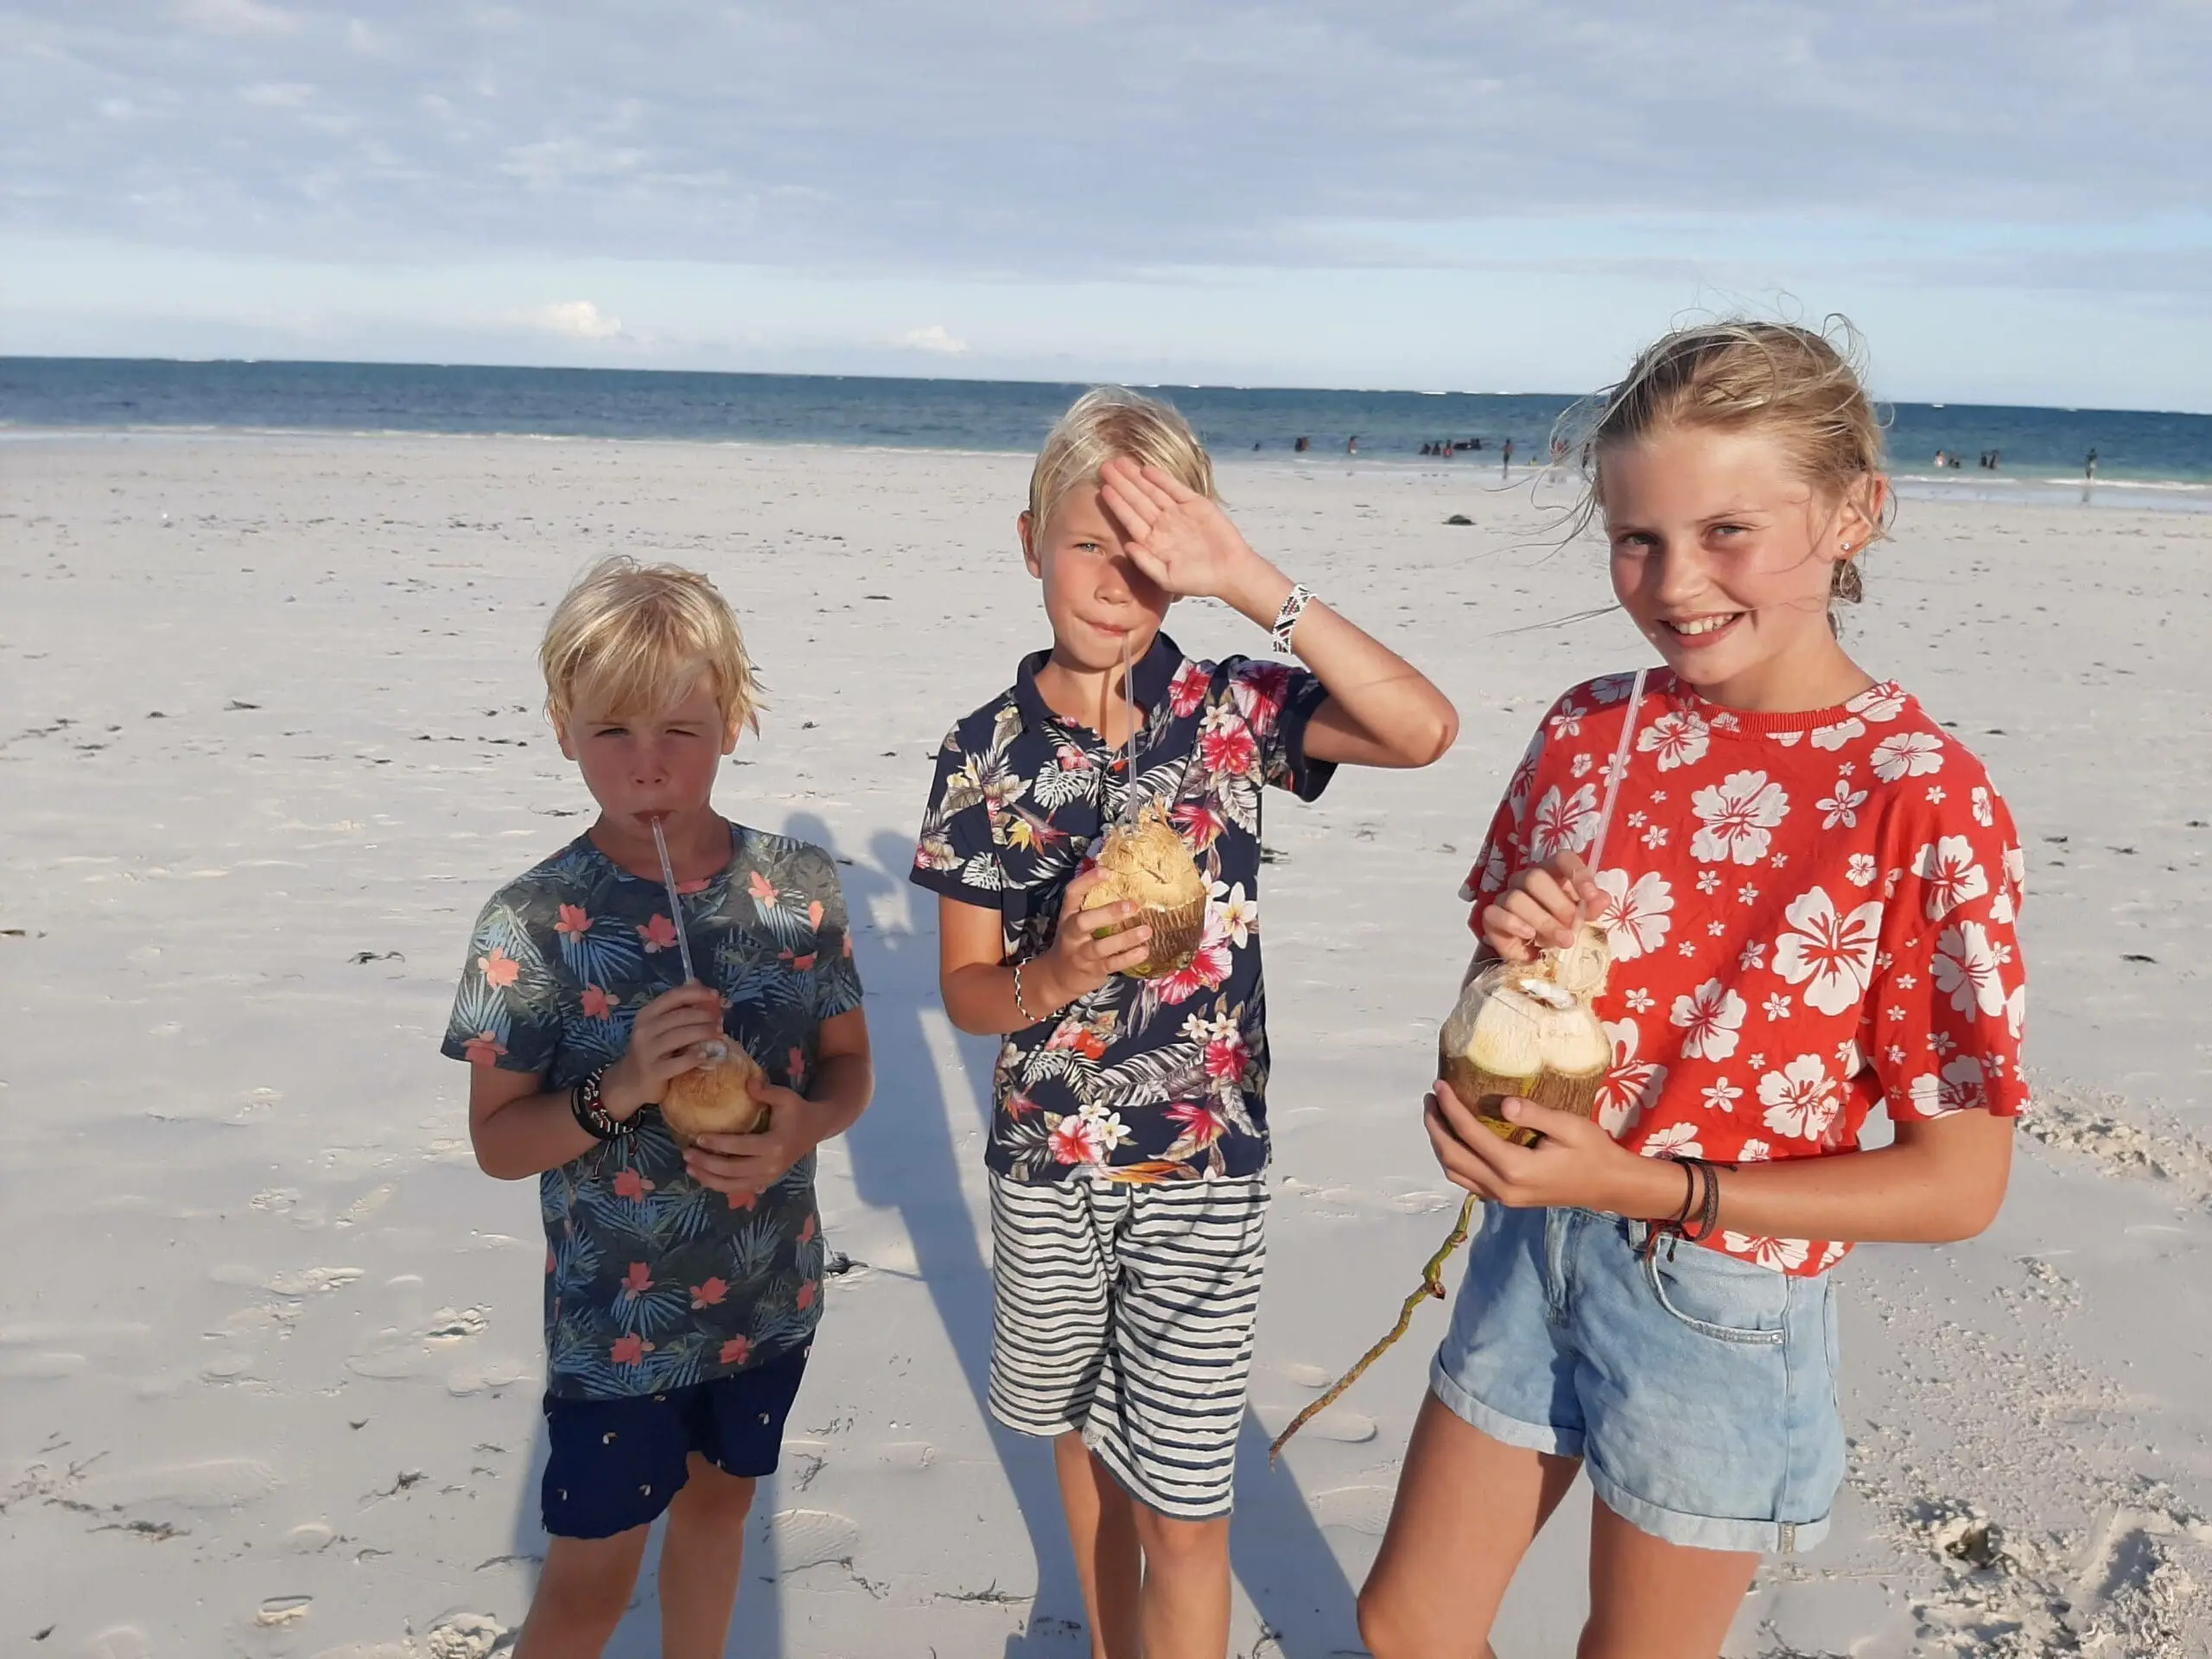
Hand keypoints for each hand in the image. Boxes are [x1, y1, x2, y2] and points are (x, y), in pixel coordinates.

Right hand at [602, 982, 726, 1119]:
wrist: (630, 1082)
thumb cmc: (651, 1051)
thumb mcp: (659, 1027)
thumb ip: (678, 1009)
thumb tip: (699, 985)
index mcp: (647, 1014)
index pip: (673, 996)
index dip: (697, 993)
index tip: (715, 995)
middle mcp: (644, 1029)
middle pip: (681, 1016)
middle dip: (705, 1016)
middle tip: (721, 1020)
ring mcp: (647, 1051)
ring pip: (682, 1036)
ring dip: (704, 1033)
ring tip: (719, 1034)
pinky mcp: (654, 1071)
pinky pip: (680, 1061)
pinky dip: (696, 1056)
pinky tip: (706, 1054)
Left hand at [683, 1076, 820, 1198]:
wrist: (815, 1129)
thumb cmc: (797, 1111)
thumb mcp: (786, 1097)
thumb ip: (766, 1091)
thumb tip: (746, 1082)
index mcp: (775, 1145)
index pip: (740, 1148)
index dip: (718, 1144)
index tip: (697, 1137)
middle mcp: (770, 1166)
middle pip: (732, 1170)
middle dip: (707, 1163)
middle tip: (686, 1153)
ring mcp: (768, 1177)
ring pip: (732, 1185)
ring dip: (708, 1178)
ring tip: (689, 1167)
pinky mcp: (765, 1181)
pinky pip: (738, 1188)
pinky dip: (719, 1185)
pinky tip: (704, 1177)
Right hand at [1033, 868, 1154, 1003]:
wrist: (1057, 978)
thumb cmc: (1075, 942)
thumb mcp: (1076, 922)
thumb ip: (1094, 906)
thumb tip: (1126, 883)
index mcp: (1068, 915)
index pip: (1072, 893)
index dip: (1087, 881)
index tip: (1107, 871)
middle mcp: (1071, 933)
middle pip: (1084, 921)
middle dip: (1108, 913)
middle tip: (1133, 906)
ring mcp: (1081, 953)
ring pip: (1101, 946)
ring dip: (1125, 938)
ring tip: (1147, 930)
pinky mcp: (1092, 970)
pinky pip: (1112, 964)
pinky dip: (1129, 958)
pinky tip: (1144, 950)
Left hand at [1097, 456, 1274, 607]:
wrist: (1230, 572)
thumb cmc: (1199, 580)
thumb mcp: (1167, 578)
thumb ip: (1145, 562)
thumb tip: (1126, 546)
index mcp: (1153, 542)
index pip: (1129, 519)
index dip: (1116, 504)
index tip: (1102, 489)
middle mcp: (1162, 524)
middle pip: (1137, 500)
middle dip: (1121, 483)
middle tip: (1105, 466)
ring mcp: (1178, 513)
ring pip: (1153, 491)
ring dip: (1137, 477)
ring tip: (1120, 462)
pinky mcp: (1196, 504)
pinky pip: (1175, 488)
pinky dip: (1162, 479)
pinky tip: (1147, 469)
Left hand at [1423, 1081, 1674, 1216]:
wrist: (1609, 1186)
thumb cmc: (1592, 1152)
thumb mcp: (1569, 1127)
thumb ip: (1534, 1114)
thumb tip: (1503, 1102)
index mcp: (1515, 1168)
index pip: (1469, 1134)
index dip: (1450, 1108)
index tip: (1440, 1085)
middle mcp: (1502, 1187)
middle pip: (1452, 1156)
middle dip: (1435, 1126)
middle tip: (1431, 1098)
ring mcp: (1502, 1197)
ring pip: (1455, 1173)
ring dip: (1440, 1144)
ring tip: (1437, 1115)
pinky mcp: (1506, 1199)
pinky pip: (1467, 1181)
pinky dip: (1454, 1159)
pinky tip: (1456, 1140)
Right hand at [1480, 850, 1595, 961]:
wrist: (1537, 956)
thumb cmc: (1560, 928)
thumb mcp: (1581, 919)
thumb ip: (1592, 907)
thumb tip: (1603, 899)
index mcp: (1552, 873)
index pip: (1561, 858)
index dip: (1576, 873)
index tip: (1591, 896)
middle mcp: (1526, 880)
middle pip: (1535, 877)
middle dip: (1559, 905)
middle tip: (1575, 928)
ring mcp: (1506, 896)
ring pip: (1516, 898)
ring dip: (1543, 921)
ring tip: (1562, 941)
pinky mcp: (1491, 917)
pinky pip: (1494, 913)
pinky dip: (1513, 924)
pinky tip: (1529, 936)